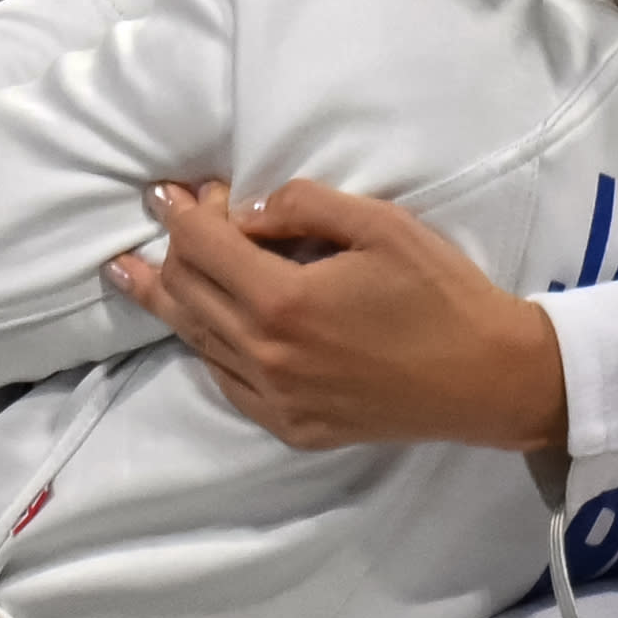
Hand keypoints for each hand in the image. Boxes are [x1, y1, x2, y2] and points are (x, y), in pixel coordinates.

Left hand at [105, 179, 567, 451]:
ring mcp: (276, 399)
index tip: (163, 190)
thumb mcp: (378, 224)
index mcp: (285, 302)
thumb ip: (302, 206)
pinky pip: (226, 381)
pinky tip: (198, 326)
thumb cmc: (440, 292)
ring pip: (197, 341)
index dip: (179, 212)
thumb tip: (245, 212)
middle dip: (169, 249)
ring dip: (166, 300)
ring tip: (129, 274)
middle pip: (187, 294)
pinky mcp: (292, 427)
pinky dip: (206, 345)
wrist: (488, 379)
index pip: (203, 247)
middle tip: (166, 219)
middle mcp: (268, 356)